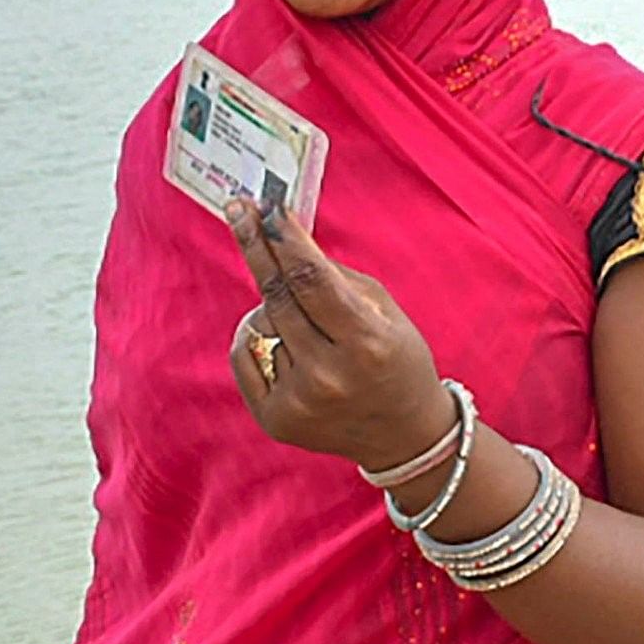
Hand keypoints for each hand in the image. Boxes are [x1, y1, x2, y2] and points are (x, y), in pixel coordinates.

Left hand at [220, 198, 451, 465]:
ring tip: (301, 312)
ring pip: (261, 322)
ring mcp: (298, 401)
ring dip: (273, 303)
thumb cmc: (396, 359)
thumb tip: (280, 236)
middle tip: (239, 210)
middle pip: (277, 295)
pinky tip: (279, 336)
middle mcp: (328, 376)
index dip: (285, 238)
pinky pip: (244, 353)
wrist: (404, 436)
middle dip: (257, 246)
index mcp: (366, 343)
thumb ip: (334, 277)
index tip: (266, 207)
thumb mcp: (383, 312)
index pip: (311, 278)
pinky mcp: (275, 419)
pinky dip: (255, 335)